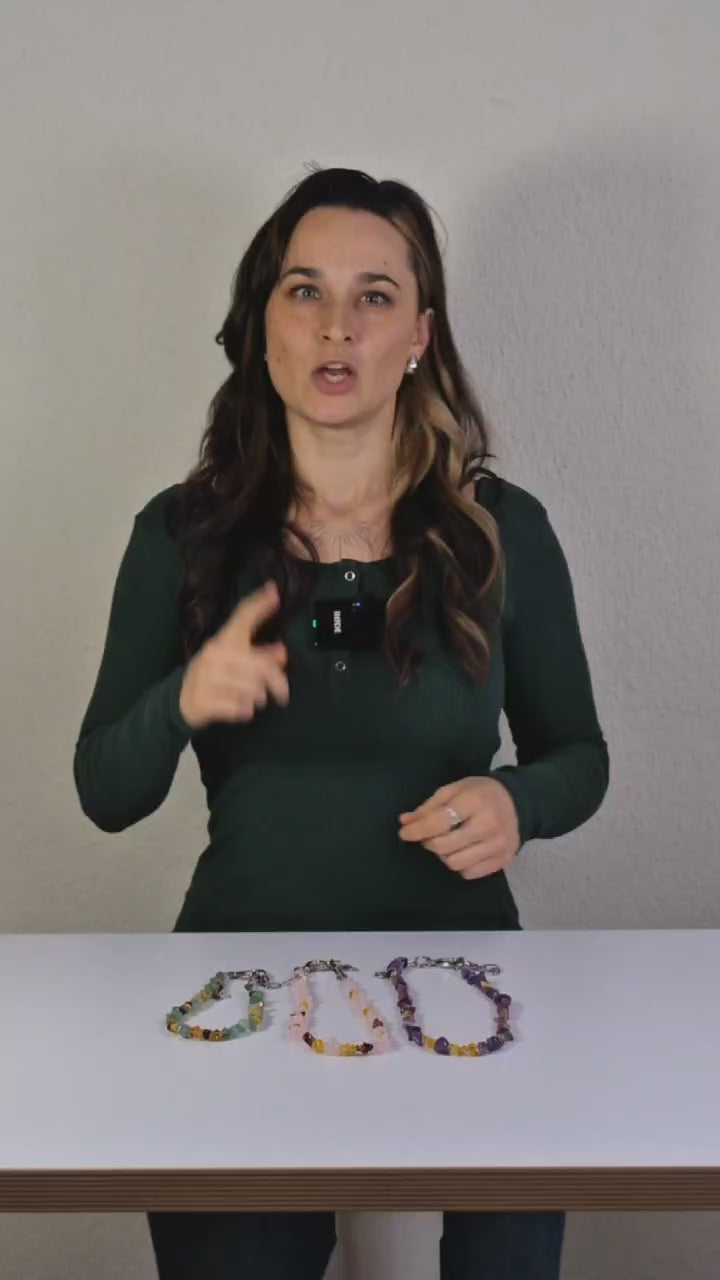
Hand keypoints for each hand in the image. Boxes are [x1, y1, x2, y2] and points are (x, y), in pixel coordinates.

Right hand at [179, 581, 288, 730]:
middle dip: (277, 682)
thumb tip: (282, 652)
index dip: (258, 605)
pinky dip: (245, 711)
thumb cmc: (213, 674)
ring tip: (254, 699)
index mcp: (223, 640)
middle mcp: (215, 654)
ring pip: (253, 690)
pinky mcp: (205, 700)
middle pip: (261, 666)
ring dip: (259, 698)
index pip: (242, 619)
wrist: (180, 699)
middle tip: (282, 693)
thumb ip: (260, 655)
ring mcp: (208, 677)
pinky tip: (240, 708)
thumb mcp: (233, 660)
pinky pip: (240, 708)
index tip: (274, 591)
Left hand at [398, 777, 519, 878]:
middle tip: (429, 835)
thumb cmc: (480, 792)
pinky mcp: (503, 859)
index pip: (438, 822)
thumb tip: (405, 822)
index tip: (404, 833)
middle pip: (443, 846)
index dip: (416, 830)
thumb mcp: (454, 789)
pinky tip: (462, 851)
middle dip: (429, 842)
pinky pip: (470, 873)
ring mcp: (498, 844)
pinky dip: (460, 865)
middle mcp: (488, 824)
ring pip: (455, 863)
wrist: (517, 801)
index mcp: (474, 801)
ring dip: (443, 855)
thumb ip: (429, 807)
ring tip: (447, 843)